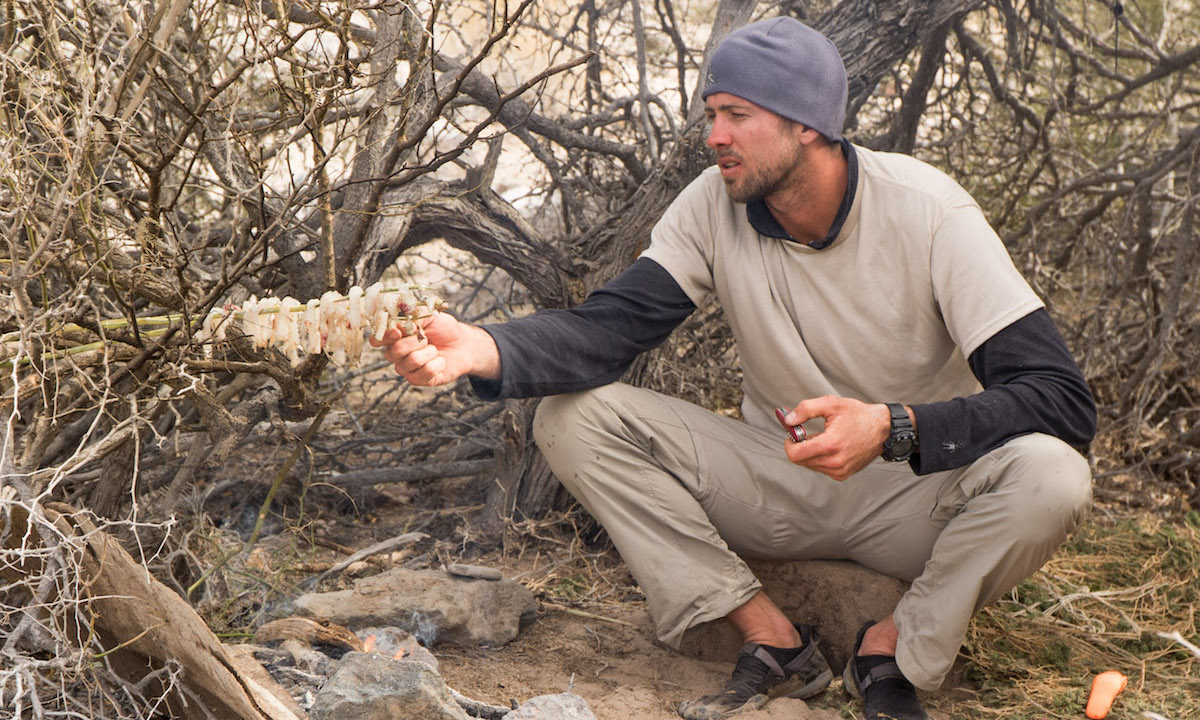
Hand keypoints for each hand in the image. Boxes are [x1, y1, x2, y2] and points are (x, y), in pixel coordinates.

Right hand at [369, 312, 498, 386]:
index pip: (377, 339)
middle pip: (394, 352)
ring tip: (435, 349)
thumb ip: (411, 316)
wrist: (462, 343)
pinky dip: (437, 363)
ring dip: (429, 352)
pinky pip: (425, 373)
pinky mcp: (419, 380)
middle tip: (426, 338)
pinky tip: (440, 360)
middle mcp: (396, 354)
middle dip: (415, 342)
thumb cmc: (443, 328)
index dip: (384, 337)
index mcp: (394, 337)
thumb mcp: (428, 315)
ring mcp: (407, 368)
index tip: (398, 332)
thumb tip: (396, 323)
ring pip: (411, 362)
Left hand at [780, 396, 894, 480]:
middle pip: (800, 460)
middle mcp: (834, 462)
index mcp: (830, 445)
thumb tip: (788, 420)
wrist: (882, 429)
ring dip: (810, 452)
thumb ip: (806, 410)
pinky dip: (820, 458)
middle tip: (808, 433)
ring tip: (824, 438)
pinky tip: (831, 447)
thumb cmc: (858, 415)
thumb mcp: (831, 404)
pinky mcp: (842, 475)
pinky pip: (820, 468)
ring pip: (809, 465)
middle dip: (799, 446)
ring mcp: (839, 471)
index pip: (795, 454)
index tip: (794, 433)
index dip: (790, 443)